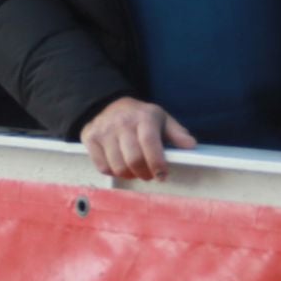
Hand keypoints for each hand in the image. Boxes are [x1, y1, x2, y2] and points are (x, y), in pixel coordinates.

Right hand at [79, 96, 197, 180]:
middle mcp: (122, 124)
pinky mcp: (90, 139)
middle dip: (144, 173)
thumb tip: (190, 146)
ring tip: (134, 171)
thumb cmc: (138, 116)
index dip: (157, 163)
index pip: (150, 143)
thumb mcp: (160, 118)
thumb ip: (176, 132)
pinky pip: (102, 167)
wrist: (107, 105)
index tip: (162, 175)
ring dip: (129, 175)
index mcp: (143, 118)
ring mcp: (104, 132)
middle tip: (149, 175)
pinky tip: (119, 165)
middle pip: (133, 159)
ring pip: (117, 166)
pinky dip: (113, 172)